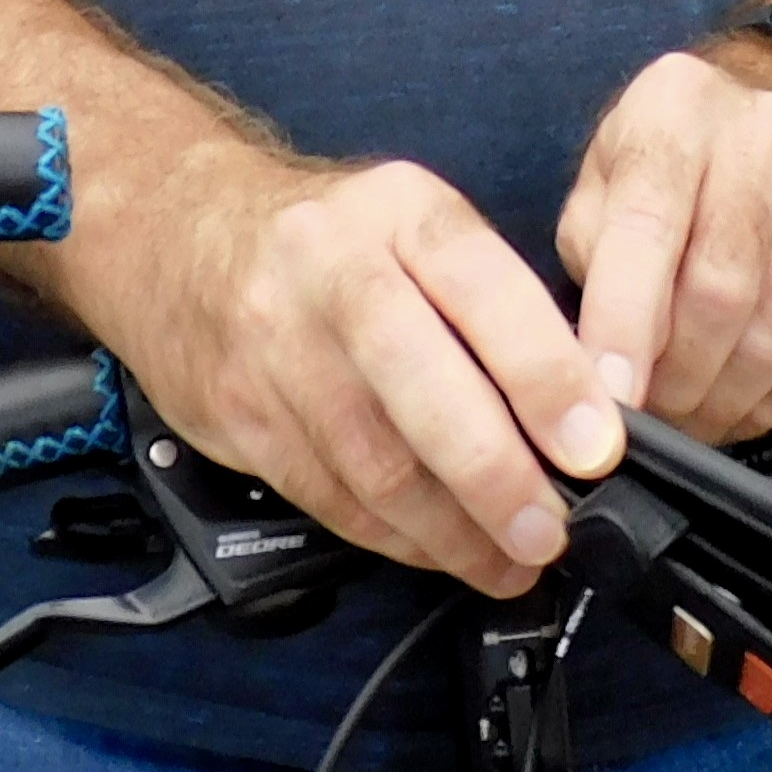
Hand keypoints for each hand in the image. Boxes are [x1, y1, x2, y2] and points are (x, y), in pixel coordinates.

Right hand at [66, 138, 622, 598]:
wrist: (175, 232)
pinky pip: (329, 494)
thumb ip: (490, 304)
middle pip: (420, 383)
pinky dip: (395, 537)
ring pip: (374, 459)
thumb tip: (582, 415)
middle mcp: (331, 268)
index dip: (546, 375)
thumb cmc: (328, 243)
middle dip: (497, 474)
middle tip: (550, 530)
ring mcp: (274, 342)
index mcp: (400, 211)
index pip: (484, 289)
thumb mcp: (412, 226)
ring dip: (452, 529)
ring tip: (509, 560)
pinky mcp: (238, 411)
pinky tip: (438, 550)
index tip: (596, 447)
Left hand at [557, 46, 771, 444]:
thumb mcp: (605, 170)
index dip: (624, 323)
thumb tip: (596, 352)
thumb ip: (592, 249)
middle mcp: (764, 135)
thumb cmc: (679, 152)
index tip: (608, 395)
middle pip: (722, 290)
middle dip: (677, 377)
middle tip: (647, 416)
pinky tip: (738, 403)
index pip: (647, 228)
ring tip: (686, 416)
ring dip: (724, 399)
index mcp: (678, 106)